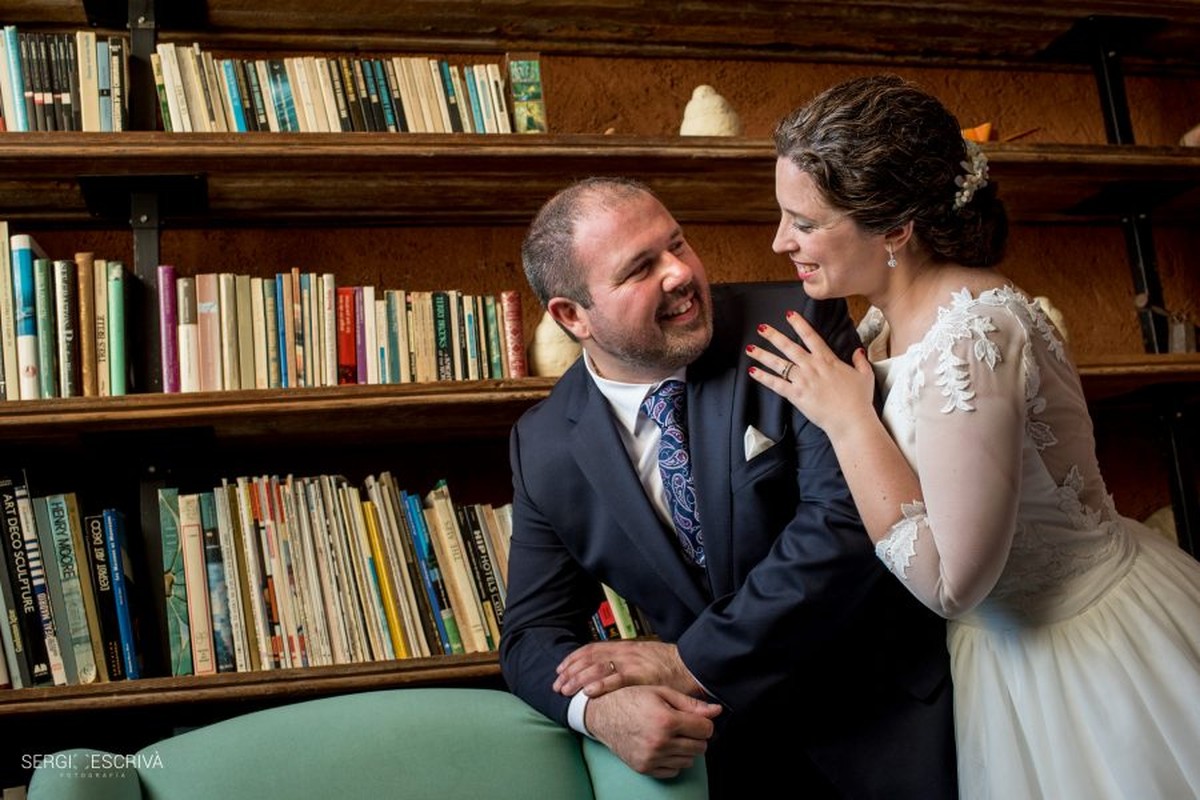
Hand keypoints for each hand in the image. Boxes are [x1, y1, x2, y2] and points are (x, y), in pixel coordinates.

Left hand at [554, 641, 703, 698]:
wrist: (691, 665)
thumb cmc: (668, 666)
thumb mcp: (642, 657)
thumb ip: (625, 661)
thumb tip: (605, 669)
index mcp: (623, 647)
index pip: (590, 649)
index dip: (572, 659)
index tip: (560, 669)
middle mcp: (624, 652)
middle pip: (588, 658)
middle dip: (570, 672)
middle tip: (557, 685)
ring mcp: (632, 663)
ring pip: (597, 668)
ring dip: (578, 679)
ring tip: (565, 691)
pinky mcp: (641, 676)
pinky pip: (616, 680)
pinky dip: (600, 685)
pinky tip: (588, 692)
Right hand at [584, 685, 721, 777]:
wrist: (602, 714)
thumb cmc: (631, 698)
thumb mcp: (661, 692)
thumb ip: (690, 704)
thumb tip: (717, 710)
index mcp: (666, 720)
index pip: (706, 730)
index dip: (704, 723)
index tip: (696, 718)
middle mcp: (660, 742)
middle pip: (700, 747)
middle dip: (696, 736)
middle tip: (682, 725)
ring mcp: (651, 758)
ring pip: (688, 760)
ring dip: (685, 748)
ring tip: (670, 734)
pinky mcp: (644, 768)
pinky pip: (673, 771)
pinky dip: (673, 760)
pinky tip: (662, 746)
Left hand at [747, 311, 874, 438]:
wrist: (851, 419)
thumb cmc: (859, 400)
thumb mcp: (865, 376)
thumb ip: (860, 361)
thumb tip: (858, 351)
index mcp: (827, 360)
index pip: (811, 336)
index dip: (799, 324)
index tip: (789, 315)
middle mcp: (812, 367)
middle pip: (789, 347)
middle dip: (773, 336)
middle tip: (762, 327)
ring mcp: (803, 380)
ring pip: (778, 364)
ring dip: (762, 355)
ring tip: (750, 348)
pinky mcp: (796, 395)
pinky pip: (775, 384)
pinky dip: (763, 378)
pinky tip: (752, 372)